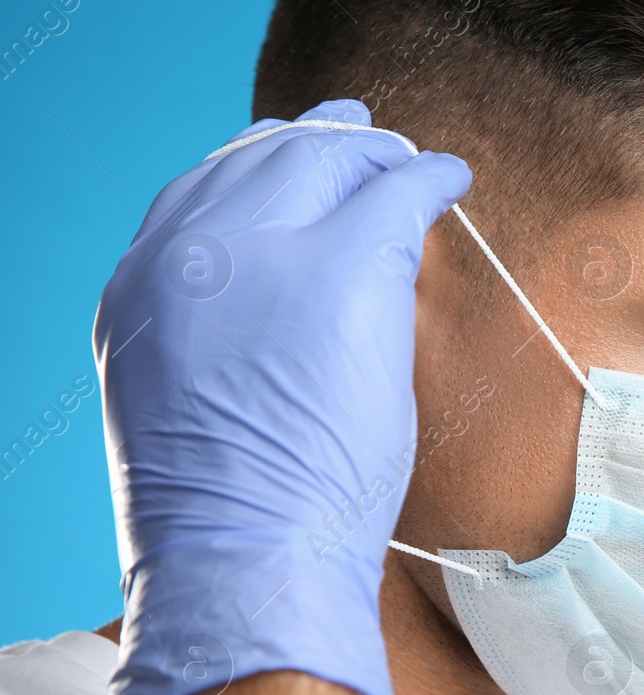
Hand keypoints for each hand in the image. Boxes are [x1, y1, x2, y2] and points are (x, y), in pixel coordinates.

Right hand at [94, 99, 471, 694]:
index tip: (292, 160)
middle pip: (262, 162)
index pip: (197, 193)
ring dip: (376, 156)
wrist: (243, 554)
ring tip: (411, 162)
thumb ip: (217, 338)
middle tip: (365, 140)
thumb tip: (277, 312)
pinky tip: (451, 178)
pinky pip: (396, 190)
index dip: (254, 168)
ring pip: (326, 162)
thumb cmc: (228, 513)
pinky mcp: (341, 264)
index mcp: (141, 289)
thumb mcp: (185, 402)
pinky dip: (429, 176)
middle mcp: (188, 253)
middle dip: (319, 145)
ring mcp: (263, 251)